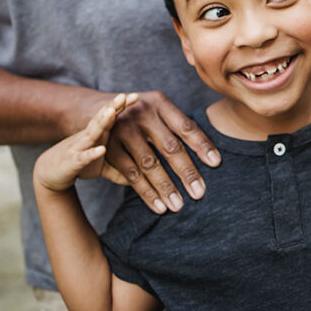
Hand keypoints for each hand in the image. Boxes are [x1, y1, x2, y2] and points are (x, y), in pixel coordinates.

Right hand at [35, 94, 137, 192]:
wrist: (49, 173)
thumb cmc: (79, 165)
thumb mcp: (103, 167)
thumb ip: (122, 168)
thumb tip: (143, 173)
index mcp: (99, 134)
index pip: (112, 117)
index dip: (123, 106)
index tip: (136, 96)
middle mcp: (89, 136)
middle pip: (103, 118)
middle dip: (114, 106)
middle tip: (125, 95)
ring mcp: (80, 147)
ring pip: (92, 132)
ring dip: (102, 121)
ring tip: (112, 111)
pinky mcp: (72, 162)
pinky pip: (83, 156)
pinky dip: (92, 153)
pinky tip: (101, 150)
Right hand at [104, 90, 220, 214]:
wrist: (94, 111)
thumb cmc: (137, 116)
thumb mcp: (156, 112)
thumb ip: (175, 128)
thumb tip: (209, 157)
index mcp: (160, 104)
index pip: (185, 126)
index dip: (202, 145)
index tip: (216, 164)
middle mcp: (142, 114)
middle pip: (170, 146)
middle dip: (186, 171)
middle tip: (200, 193)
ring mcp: (123, 130)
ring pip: (150, 163)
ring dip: (165, 187)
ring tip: (178, 206)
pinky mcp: (109, 147)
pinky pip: (131, 174)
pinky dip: (146, 192)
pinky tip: (159, 206)